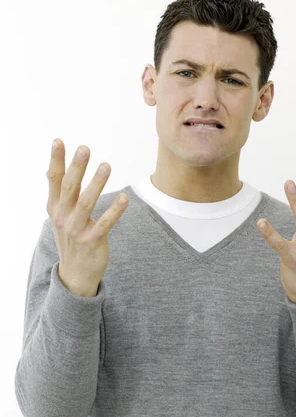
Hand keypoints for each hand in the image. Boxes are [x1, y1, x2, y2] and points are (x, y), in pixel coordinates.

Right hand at [46, 139, 128, 296]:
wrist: (75, 275)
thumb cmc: (70, 239)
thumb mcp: (58, 216)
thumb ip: (57, 194)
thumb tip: (49, 170)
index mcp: (55, 208)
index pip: (54, 180)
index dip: (56, 161)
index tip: (59, 141)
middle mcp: (63, 217)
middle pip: (69, 188)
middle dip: (76, 167)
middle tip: (84, 148)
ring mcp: (76, 230)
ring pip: (86, 203)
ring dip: (96, 184)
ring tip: (106, 166)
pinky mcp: (92, 241)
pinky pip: (105, 223)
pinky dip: (115, 210)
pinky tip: (124, 197)